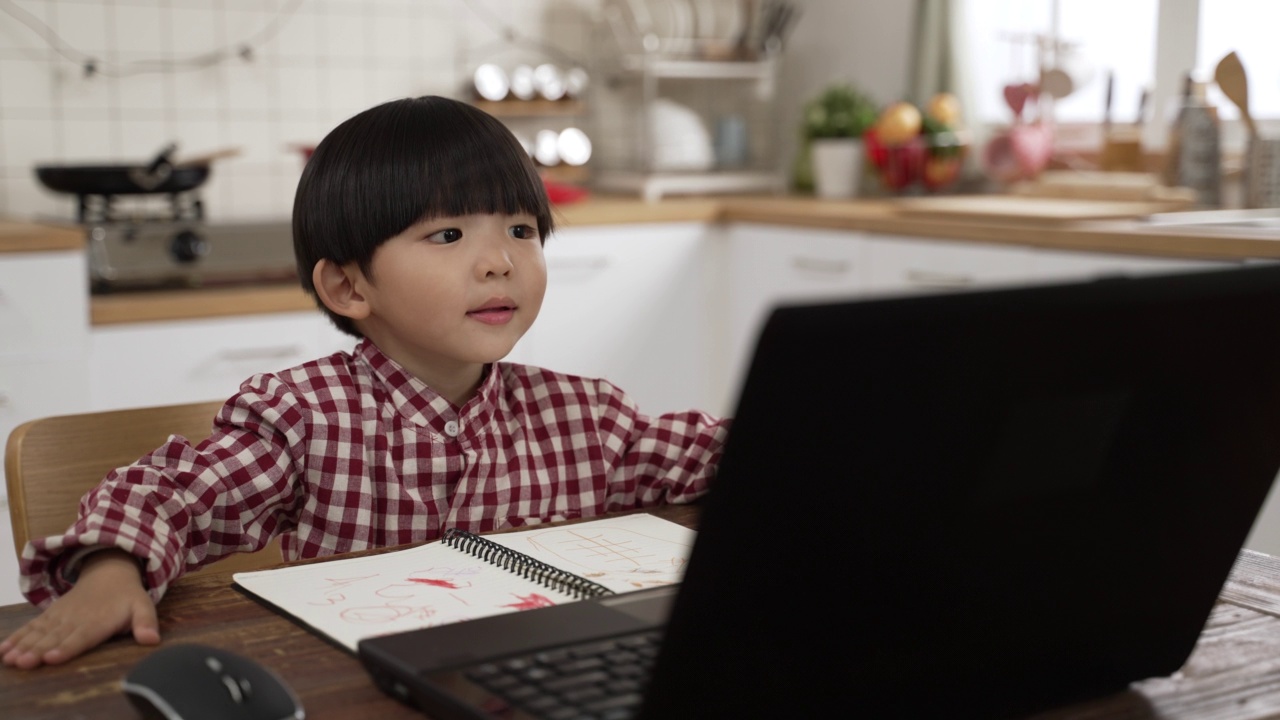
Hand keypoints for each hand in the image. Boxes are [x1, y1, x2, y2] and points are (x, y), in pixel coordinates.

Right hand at [0, 549, 158, 668]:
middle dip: (38, 650)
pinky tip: (3, 650)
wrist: (109, 572)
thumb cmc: (128, 596)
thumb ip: (146, 622)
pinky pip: (32, 627)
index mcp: (98, 621)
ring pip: (39, 633)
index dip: (67, 647)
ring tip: (9, 658)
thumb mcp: (143, 606)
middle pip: (55, 637)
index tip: (53, 657)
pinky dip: (17, 637)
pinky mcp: (51, 616)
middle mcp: (76, 619)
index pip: (81, 637)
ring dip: (23, 645)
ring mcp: (60, 617)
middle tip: (24, 662)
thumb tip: (152, 639)